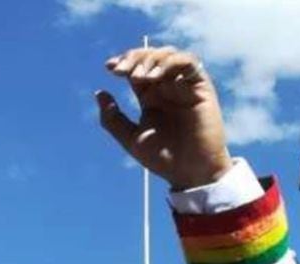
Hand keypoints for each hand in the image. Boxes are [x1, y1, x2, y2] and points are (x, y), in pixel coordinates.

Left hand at [97, 46, 232, 190]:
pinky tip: (155, 76)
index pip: (136, 68)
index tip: (109, 67)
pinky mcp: (200, 86)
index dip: (123, 62)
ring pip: (168, 54)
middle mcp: (166, 87)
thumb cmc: (163, 157)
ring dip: (150, 59)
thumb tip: (99, 93)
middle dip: (133, 58)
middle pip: (150, 57)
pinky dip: (171, 62)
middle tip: (120, 71)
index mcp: (150, 96)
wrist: (189, 171)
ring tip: (138, 77)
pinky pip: (189, 62)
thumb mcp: (131, 138)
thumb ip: (113, 118)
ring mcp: (183, 85)